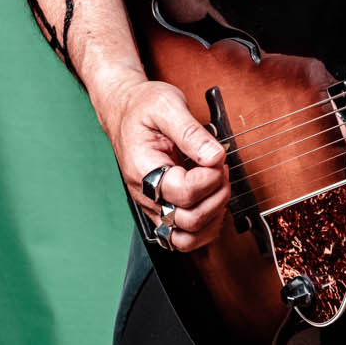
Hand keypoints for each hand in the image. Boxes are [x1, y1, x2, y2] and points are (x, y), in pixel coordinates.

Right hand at [98, 75, 228, 250]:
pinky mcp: (161, 208)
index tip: (217, 159)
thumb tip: (215, 156)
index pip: (182, 193)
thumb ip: (191, 132)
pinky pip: (183, 236)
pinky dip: (205, 227)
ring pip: (185, 238)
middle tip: (221, 171)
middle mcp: (145, 194)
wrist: (124, 109)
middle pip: (186, 220)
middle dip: (215, 197)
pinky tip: (213, 203)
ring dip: (212, 217)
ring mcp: (153, 205)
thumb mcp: (167, 105)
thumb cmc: (142, 106)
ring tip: (218, 188)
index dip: (209, 179)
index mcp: (143, 168)